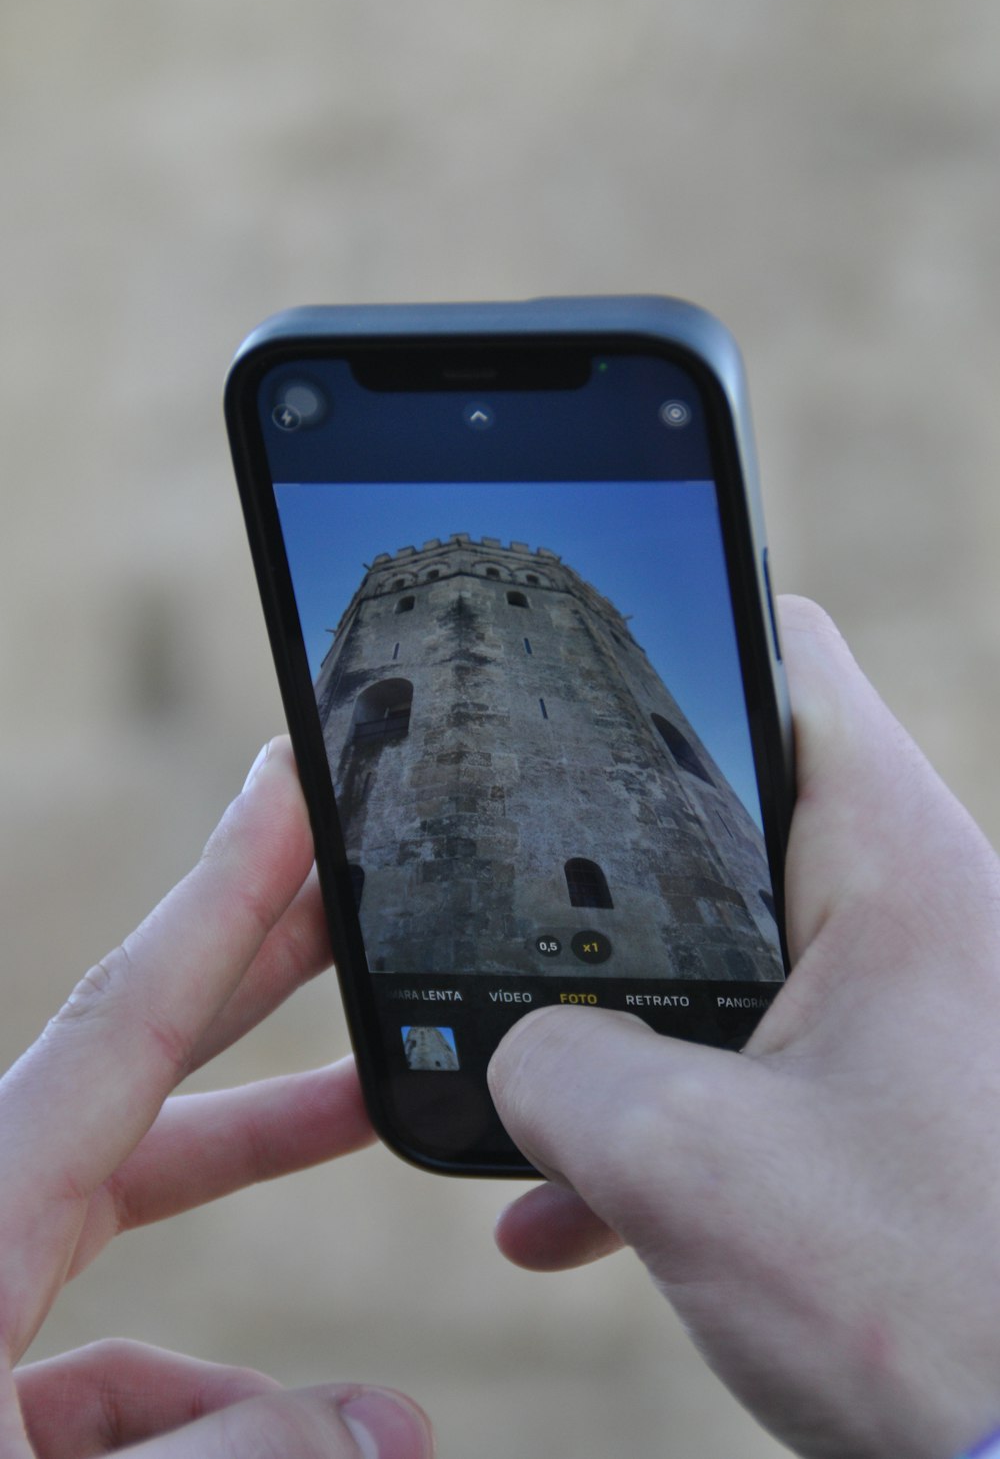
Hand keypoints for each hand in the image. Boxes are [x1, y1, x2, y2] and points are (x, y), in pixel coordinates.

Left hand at [1, 739, 431, 1458]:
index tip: (289, 786)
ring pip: (138, 1214)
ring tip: (385, 1219)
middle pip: (142, 1065)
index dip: (223, 893)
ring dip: (263, 1204)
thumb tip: (378, 1429)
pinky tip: (310, 1439)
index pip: (124, 1018)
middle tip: (354, 899)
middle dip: (259, 971)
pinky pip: (113, 1376)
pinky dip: (218, 1398)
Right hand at [490, 597, 999, 1458]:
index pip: (784, 656)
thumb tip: (516, 1051)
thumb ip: (559, 1070)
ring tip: (524, 1100)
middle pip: (727, 810)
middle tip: (502, 913)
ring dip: (620, 1019)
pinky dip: (666, 1108)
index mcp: (887, 863)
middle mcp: (906, 908)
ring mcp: (901, 1000)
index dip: (667, 632)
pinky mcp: (889, 1090)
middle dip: (600, 874)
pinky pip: (754, 1054)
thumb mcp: (687, 1166)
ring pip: (725, 950)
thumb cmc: (935, 1301)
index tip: (559, 675)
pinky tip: (572, 1208)